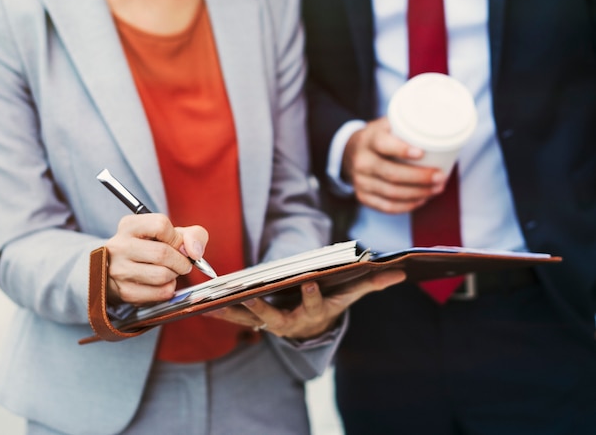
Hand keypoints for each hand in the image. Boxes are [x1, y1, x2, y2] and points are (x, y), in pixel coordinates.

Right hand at [105, 214, 208, 305]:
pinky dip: (169, 289)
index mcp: (129, 225)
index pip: (161, 225)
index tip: (179, 245)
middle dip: (181, 261)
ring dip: (175, 275)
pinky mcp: (125, 292)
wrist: (128, 269)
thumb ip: (193, 235)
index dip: (177, 238)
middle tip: (183, 263)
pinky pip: (160, 293)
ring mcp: (119, 270)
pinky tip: (163, 283)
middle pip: (162, 253)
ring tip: (171, 271)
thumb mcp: (173, 232)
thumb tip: (195, 252)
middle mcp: (119, 246)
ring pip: (162, 275)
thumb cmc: (154, 246)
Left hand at [204, 270, 405, 339]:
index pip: (314, 302)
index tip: (308, 280)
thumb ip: (371, 283)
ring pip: (248, 319)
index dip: (311, 293)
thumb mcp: (349, 296)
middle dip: (262, 308)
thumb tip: (401, 271)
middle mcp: (290, 322)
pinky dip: (219, 312)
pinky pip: (235, 318)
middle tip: (250, 298)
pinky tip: (200, 306)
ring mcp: (270, 323)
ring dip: (230, 312)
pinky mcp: (254, 321)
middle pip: (274, 316)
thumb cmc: (329, 305)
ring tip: (211, 304)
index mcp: (313, 311)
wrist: (310, 329)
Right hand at [342, 117, 446, 213]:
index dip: (402, 150)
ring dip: (418, 193)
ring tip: (437, 188)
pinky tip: (421, 200)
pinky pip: (387, 206)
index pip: (383, 144)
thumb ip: (406, 125)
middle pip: (391, 174)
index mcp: (369, 140)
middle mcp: (361, 161)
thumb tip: (440, 125)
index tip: (421, 153)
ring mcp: (360, 181)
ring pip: (392, 193)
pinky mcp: (363, 196)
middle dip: (420, 178)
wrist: (351, 151)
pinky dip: (407, 205)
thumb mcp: (386, 125)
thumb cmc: (378, 137)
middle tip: (440, 176)